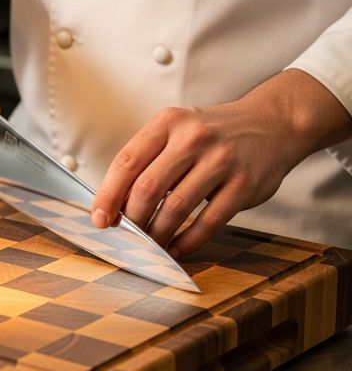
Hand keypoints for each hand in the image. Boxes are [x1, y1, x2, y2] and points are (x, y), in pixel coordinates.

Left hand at [91, 70, 351, 256]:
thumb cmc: (212, 134)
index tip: (99, 218)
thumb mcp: (177, 131)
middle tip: (125, 236)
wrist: (272, 123)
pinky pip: (208, 222)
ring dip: (156, 234)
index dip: (108, 194)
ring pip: (175, 208)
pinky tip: (176, 248)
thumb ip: (149, 160)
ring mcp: (221, 160)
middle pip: (147, 188)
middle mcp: (193, 137)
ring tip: (149, 245)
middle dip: (131, 219)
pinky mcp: (244, 185)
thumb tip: (115, 204)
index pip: (126, 162)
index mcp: (168, 122)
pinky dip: (187, 241)